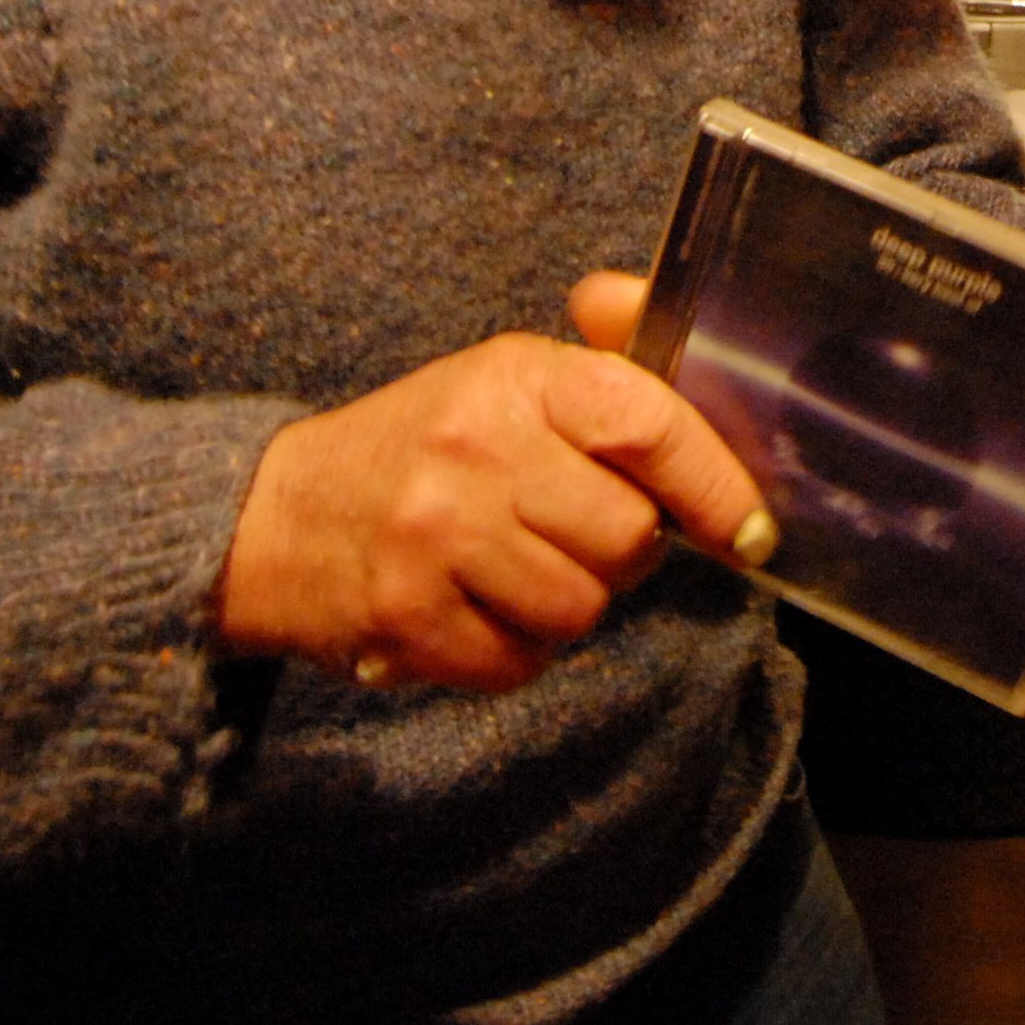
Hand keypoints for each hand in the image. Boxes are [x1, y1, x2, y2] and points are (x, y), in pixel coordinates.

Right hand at [214, 272, 766, 693]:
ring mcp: (436, 537)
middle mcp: (474, 448)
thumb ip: (602, 377)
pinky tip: (476, 609)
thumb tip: (675, 362)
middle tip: (575, 534)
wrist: (273, 517)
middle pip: (629, 537)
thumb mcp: (502, 383)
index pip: (646, 423)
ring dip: (569, 605)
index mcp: (513, 377)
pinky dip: (516, 650)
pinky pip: (522, 663)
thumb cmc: (419, 448)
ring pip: (582, 609)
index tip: (751, 529)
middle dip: (623, 551)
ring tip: (517, 570)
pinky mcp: (407, 620)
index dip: (716, 483)